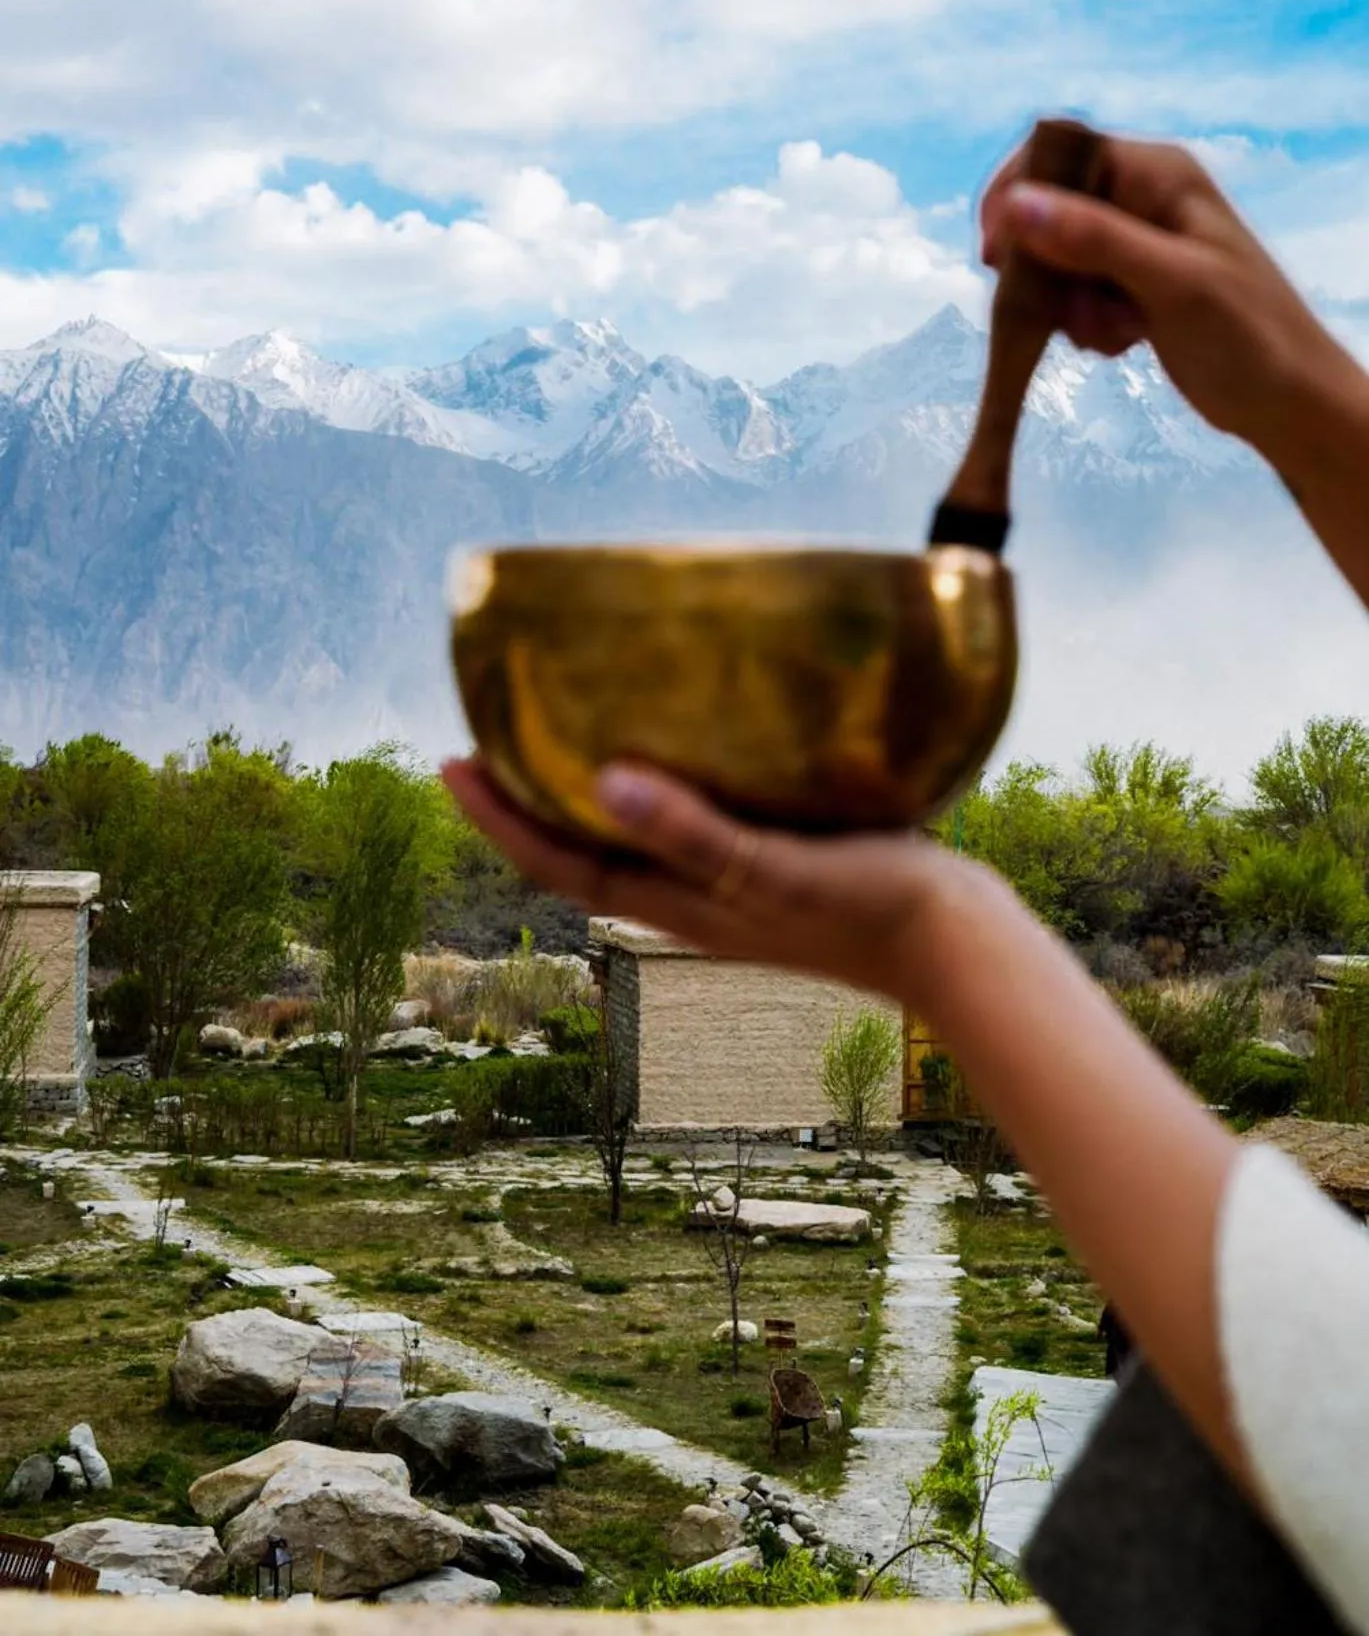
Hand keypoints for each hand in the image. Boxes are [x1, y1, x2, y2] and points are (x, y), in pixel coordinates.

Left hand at [441, 757, 1017, 1004]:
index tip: (451, 761)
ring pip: (634, 839)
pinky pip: (690, 822)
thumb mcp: (774, 867)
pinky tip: (680, 744)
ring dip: (585, 794)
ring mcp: (735, 885)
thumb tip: (602, 783)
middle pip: (585, 853)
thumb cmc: (872, 906)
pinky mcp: (775, 863)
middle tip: (486, 739)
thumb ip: (694, 829)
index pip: (563, 862)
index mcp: (682, 903)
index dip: (501, 818)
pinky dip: (658, 787)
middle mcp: (695, 898)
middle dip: (528, 803)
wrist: (962, 947)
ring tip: (560, 734)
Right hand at [981, 129, 1342, 452]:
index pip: (1061, 153)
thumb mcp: (1169, 282)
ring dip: (1066, 303)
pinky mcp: (1132, 284)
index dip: (1018, 196)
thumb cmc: (1245, 334)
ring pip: (1058, 258)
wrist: (1286, 401)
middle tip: (1061, 312)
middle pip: (1051, 209)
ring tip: (1110, 334)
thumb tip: (1016, 207)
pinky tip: (1120, 342)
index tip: (996, 256)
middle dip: (1045, 265)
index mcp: (1157, 174)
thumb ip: (1094, 240)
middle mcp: (1143, 197)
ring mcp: (1137, 242)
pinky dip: (1085, 321)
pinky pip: (1077, 290)